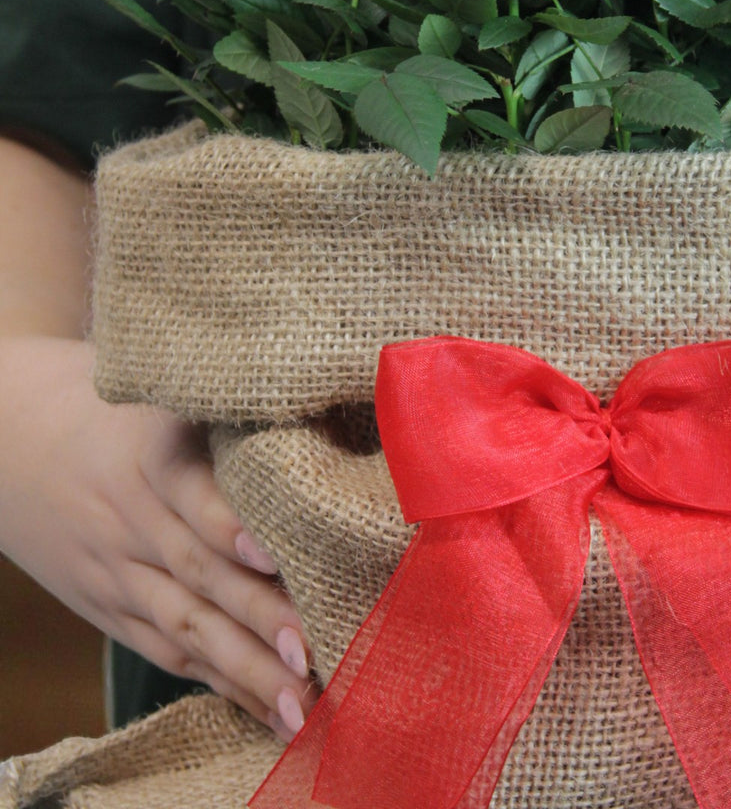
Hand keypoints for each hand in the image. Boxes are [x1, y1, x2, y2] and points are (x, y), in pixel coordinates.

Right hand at [0, 335, 316, 740]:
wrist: (22, 444)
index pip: (190, 494)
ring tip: (300, 703)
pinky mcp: (113, 610)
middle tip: (312, 650)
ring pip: (183, 626)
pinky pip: (166, 653)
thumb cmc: (129, 413)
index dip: (228, 525)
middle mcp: (133, 521)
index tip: (275, 554)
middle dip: (257, 616)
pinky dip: (218, 682)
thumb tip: (327, 406)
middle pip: (197, 573)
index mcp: (149, 457)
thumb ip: (235, 409)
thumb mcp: (168, 396)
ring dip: (244, 668)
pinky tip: (265, 709)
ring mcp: (119, 574)